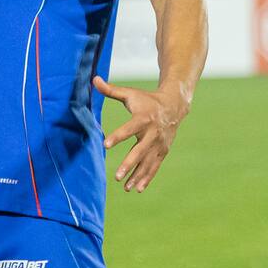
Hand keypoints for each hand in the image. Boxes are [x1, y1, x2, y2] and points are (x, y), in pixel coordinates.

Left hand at [93, 76, 189, 192]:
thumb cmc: (146, 100)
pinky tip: (137, 189)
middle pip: (139, 151)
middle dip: (129, 164)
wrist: (173, 106)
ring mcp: (159, 144)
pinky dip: (147, 178)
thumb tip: (93, 78)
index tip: (105, 144)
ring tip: (125, 187)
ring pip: (148, 162)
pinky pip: (154, 167)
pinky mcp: (162, 151)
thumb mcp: (130, 93)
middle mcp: (152, 133)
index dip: (117, 136)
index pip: (128, 128)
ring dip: (137, 175)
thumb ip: (111, 90)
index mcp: (143, 118)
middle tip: (117, 176)